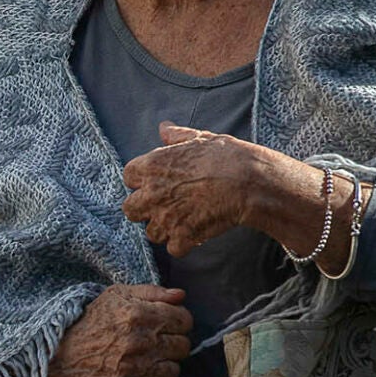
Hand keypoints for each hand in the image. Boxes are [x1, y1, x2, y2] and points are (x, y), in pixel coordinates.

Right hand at [49, 283, 193, 376]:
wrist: (60, 355)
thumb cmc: (90, 322)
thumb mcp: (116, 295)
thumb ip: (152, 291)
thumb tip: (181, 295)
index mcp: (140, 314)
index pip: (185, 320)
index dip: (179, 322)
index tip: (167, 326)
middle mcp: (141, 341)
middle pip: (183, 346)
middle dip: (173, 343)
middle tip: (155, 344)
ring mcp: (136, 368)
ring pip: (174, 370)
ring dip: (164, 366)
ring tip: (147, 361)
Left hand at [119, 123, 287, 257]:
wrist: (247, 181)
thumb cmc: (225, 156)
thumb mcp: (199, 138)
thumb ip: (176, 135)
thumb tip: (164, 128)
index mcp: (152, 166)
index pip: (128, 176)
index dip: (141, 181)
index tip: (155, 183)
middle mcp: (152, 193)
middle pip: (130, 210)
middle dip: (144, 210)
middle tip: (164, 207)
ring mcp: (165, 217)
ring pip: (151, 233)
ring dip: (165, 230)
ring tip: (183, 221)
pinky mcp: (182, 236)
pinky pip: (173, 248)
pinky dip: (184, 245)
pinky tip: (196, 233)